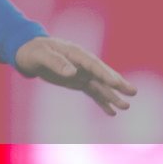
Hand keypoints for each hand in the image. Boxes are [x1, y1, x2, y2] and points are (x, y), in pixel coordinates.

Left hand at [13, 36, 136, 114]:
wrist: (29, 53)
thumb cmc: (35, 51)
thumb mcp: (41, 55)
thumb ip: (56, 62)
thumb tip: (72, 72)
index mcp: (76, 53)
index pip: (93, 64)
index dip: (104, 73)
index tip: (116, 83)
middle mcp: (83, 63)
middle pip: (102, 74)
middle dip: (117, 84)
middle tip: (132, 92)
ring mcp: (82, 73)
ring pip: (100, 85)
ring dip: (113, 96)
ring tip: (126, 106)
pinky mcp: (78, 82)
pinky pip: (92, 92)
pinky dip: (102, 102)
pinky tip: (112, 112)